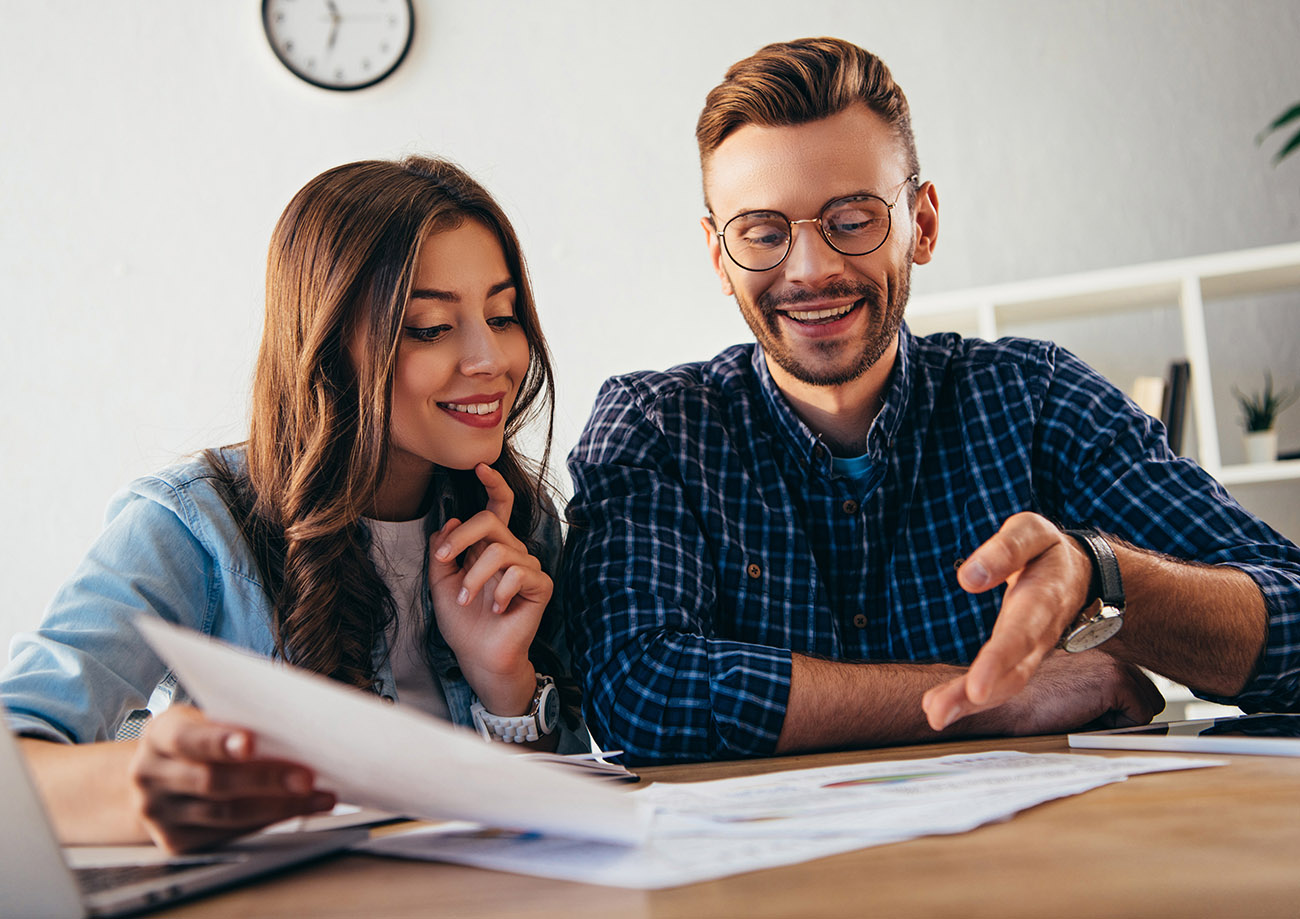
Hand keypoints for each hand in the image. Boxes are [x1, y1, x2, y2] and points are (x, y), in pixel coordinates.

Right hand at [128, 705, 333, 852]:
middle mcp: (151, 776)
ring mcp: (160, 813)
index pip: (188, 739)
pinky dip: (267, 822)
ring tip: (318, 797)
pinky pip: (228, 834)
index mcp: (159, 735)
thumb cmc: (196, 738)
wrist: (156, 777)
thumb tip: (295, 722)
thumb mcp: (202, 718)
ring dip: (279, 806)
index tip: (250, 743)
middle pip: (212, 781)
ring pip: (226, 814)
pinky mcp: (175, 841)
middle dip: (265, 779)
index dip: (219, 742)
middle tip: (306, 777)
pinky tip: (296, 811)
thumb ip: (233, 721)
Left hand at [428, 463, 551, 714]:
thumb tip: (451, 520)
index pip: (496, 507)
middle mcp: (511, 551)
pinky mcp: (541, 586)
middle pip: (489, 521)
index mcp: (489, 546)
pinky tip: (497, 609)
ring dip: (474, 577)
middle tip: (443, 560)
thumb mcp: (440, 582)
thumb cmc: (463, 623)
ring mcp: (528, 567)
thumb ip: (443, 550)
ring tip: (466, 600)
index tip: (480, 467)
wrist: (479, 656)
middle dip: (461, 537)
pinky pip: (518, 572)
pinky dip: (500, 591)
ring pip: (499, 549)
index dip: (493, 484)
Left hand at [923, 512, 1094, 729]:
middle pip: (1012, 672)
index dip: (999, 661)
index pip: (1020, 634)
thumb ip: (1004, 549)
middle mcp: (1039, 635)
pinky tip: (940, 708)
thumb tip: (969, 576)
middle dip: (976, 696)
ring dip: (968, 705)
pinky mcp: (1019, 660)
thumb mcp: (1031, 532)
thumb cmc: (1048, 551)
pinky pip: (998, 684)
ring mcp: (1031, 653)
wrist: (1082, 575)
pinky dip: (969, 700)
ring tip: (935, 715)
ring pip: (1005, 686)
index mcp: (1043, 600)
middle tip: (939, 714)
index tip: (977, 687)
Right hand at [977, 649, 1164, 734]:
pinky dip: (1116, 728)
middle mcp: (1106, 647)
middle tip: (1082, 718)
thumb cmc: (1023, 703)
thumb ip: (1089, 692)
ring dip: (1119, 721)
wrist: (1000, 704)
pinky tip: (1081, 717)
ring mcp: (1112, 659)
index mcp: (1092, 645)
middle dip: (1122, 715)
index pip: (1129, 684)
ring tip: (1079, 717)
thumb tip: (1124, 718)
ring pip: (1146, 707)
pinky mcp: (1113, 677)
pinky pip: (1140, 718)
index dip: (1115, 708)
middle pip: (1145, 694)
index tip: (1090, 714)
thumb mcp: (1063, 690)